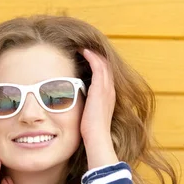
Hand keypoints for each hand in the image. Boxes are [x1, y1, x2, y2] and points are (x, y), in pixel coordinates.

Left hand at [78, 49, 118, 168]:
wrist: (96, 137)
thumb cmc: (91, 131)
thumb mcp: (89, 116)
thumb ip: (86, 108)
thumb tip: (73, 105)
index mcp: (108, 97)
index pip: (105, 76)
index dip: (98, 65)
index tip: (88, 58)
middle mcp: (110, 90)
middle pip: (106, 66)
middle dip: (97, 56)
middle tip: (86, 48)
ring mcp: (107, 88)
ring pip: (103, 63)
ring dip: (94, 53)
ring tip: (84, 47)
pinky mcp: (100, 87)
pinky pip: (98, 65)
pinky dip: (91, 56)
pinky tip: (83, 51)